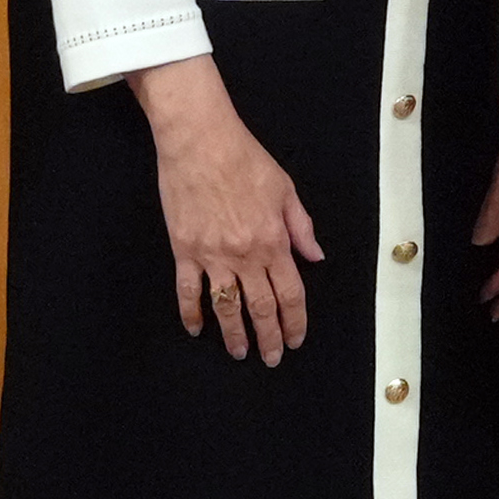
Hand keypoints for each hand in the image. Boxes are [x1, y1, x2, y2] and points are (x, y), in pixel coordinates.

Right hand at [136, 60, 320, 359]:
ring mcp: (212, 255)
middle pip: (260, 308)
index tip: (296, 339)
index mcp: (273, 241)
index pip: (290, 294)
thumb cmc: (245, 158)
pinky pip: (187, 290)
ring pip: (225, 307)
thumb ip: (301, 227)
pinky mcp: (184, 250)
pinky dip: (191, 313)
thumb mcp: (285, 189)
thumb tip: (315, 258)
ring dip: (233, 334)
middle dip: (268, 338)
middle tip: (271, 358)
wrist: (199, 141)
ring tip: (239, 352)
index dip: (295, 321)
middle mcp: (244, 255)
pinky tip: (196, 329)